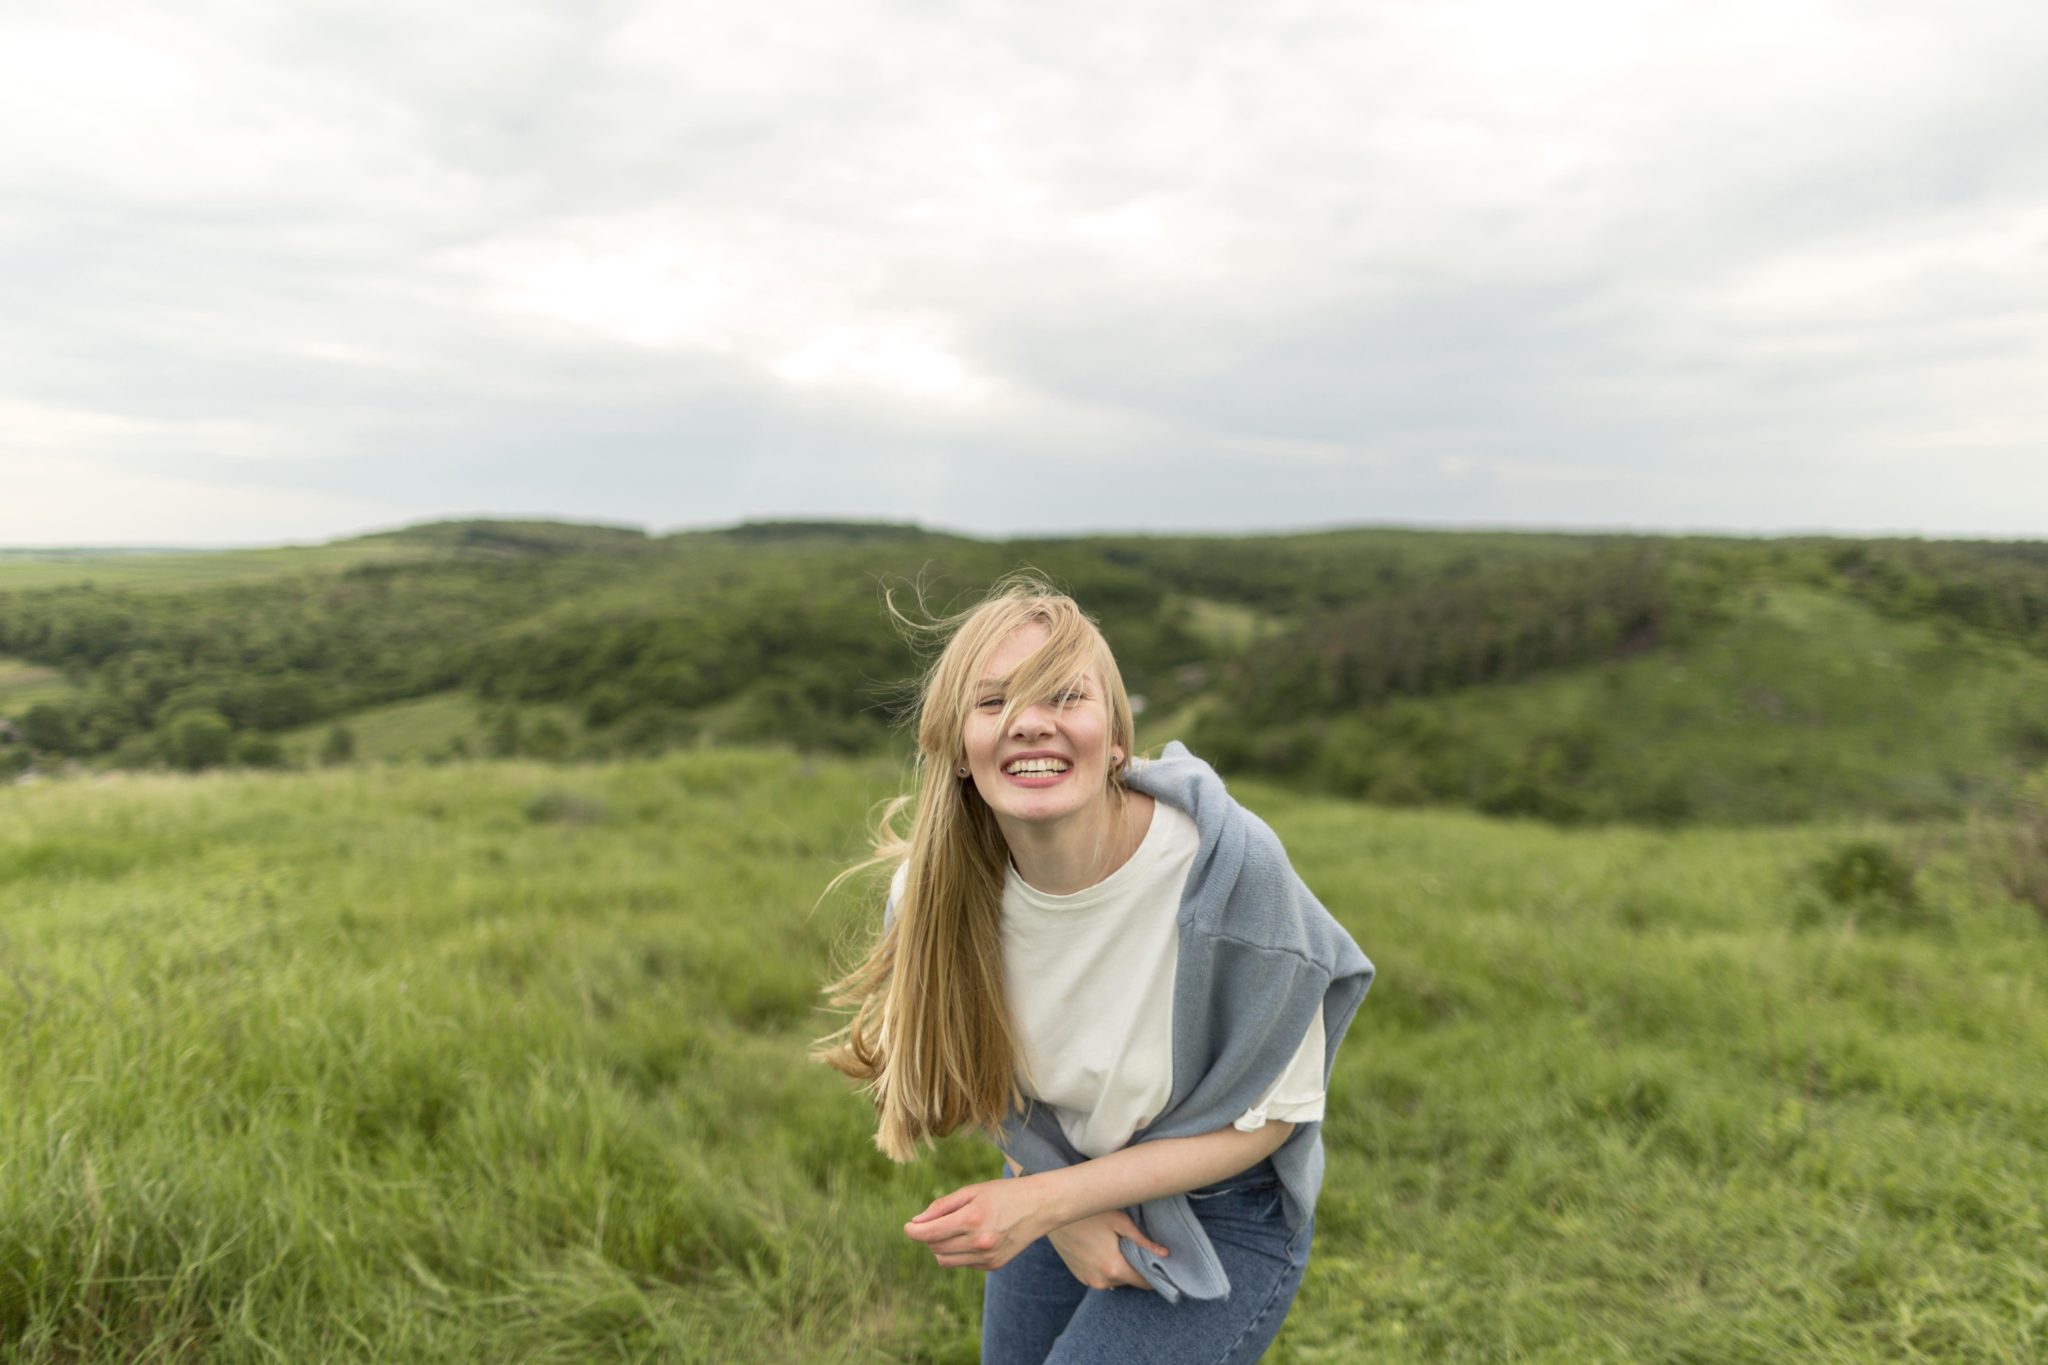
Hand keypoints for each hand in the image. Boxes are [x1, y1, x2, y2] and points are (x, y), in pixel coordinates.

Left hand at [902, 1176, 1055, 1271]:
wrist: (1040, 1206)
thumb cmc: (1003, 1193)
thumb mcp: (972, 1191)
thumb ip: (942, 1206)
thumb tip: (916, 1222)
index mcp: (973, 1219)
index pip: (930, 1233)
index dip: (913, 1231)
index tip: (907, 1227)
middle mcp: (979, 1242)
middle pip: (935, 1248)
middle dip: (929, 1236)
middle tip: (935, 1222)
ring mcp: (987, 1257)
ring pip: (946, 1261)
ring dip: (941, 1247)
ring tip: (952, 1230)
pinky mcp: (993, 1265)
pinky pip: (963, 1263)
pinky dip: (960, 1252)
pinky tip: (973, 1236)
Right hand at [1047, 1210, 1168, 1290]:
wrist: (1054, 1214)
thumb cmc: (1089, 1213)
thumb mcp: (1120, 1222)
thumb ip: (1143, 1241)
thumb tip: (1165, 1254)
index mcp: (1114, 1268)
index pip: (1144, 1283)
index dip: (1155, 1274)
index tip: (1161, 1263)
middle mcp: (1101, 1280)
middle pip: (1129, 1280)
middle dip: (1136, 1266)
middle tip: (1137, 1246)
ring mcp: (1088, 1280)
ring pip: (1115, 1278)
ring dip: (1120, 1266)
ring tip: (1118, 1244)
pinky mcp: (1079, 1276)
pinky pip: (1100, 1276)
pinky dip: (1106, 1266)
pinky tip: (1103, 1248)